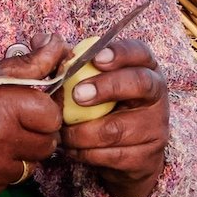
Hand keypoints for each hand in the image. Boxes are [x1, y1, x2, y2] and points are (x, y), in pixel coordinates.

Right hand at [0, 45, 68, 196]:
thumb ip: (29, 64)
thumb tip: (61, 47)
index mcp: (0, 108)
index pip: (51, 117)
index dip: (43, 110)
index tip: (28, 105)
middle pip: (46, 146)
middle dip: (35, 133)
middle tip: (13, 121)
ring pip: (28, 168)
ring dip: (19, 155)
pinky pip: (6, 184)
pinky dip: (0, 171)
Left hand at [60, 38, 169, 196]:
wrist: (125, 154)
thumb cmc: (101, 108)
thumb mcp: (89, 81)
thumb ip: (65, 60)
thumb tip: (40, 40)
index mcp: (144, 68)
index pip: (140, 52)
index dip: (119, 53)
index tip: (94, 58)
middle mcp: (156, 94)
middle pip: (140, 84)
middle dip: (106, 87)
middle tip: (77, 95)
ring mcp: (155, 126)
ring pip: (119, 128)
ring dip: (83, 132)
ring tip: (62, 132)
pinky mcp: (147, 156)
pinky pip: (114, 156)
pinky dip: (87, 153)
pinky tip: (72, 149)